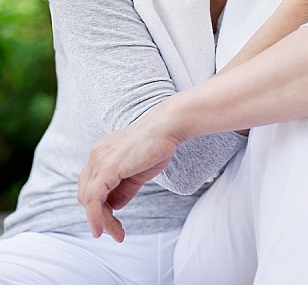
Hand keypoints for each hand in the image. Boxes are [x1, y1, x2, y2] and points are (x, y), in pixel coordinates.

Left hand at [77, 109, 180, 241]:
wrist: (167, 128)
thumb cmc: (157, 145)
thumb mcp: (137, 172)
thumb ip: (123, 189)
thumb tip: (114, 207)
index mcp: (102, 153)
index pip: (91, 185)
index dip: (99, 207)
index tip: (114, 223)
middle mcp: (96, 155)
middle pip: (86, 193)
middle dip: (98, 216)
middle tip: (115, 231)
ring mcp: (99, 160)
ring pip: (88, 199)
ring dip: (100, 220)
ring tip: (116, 233)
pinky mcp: (107, 168)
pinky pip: (93, 199)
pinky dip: (96, 217)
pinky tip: (103, 228)